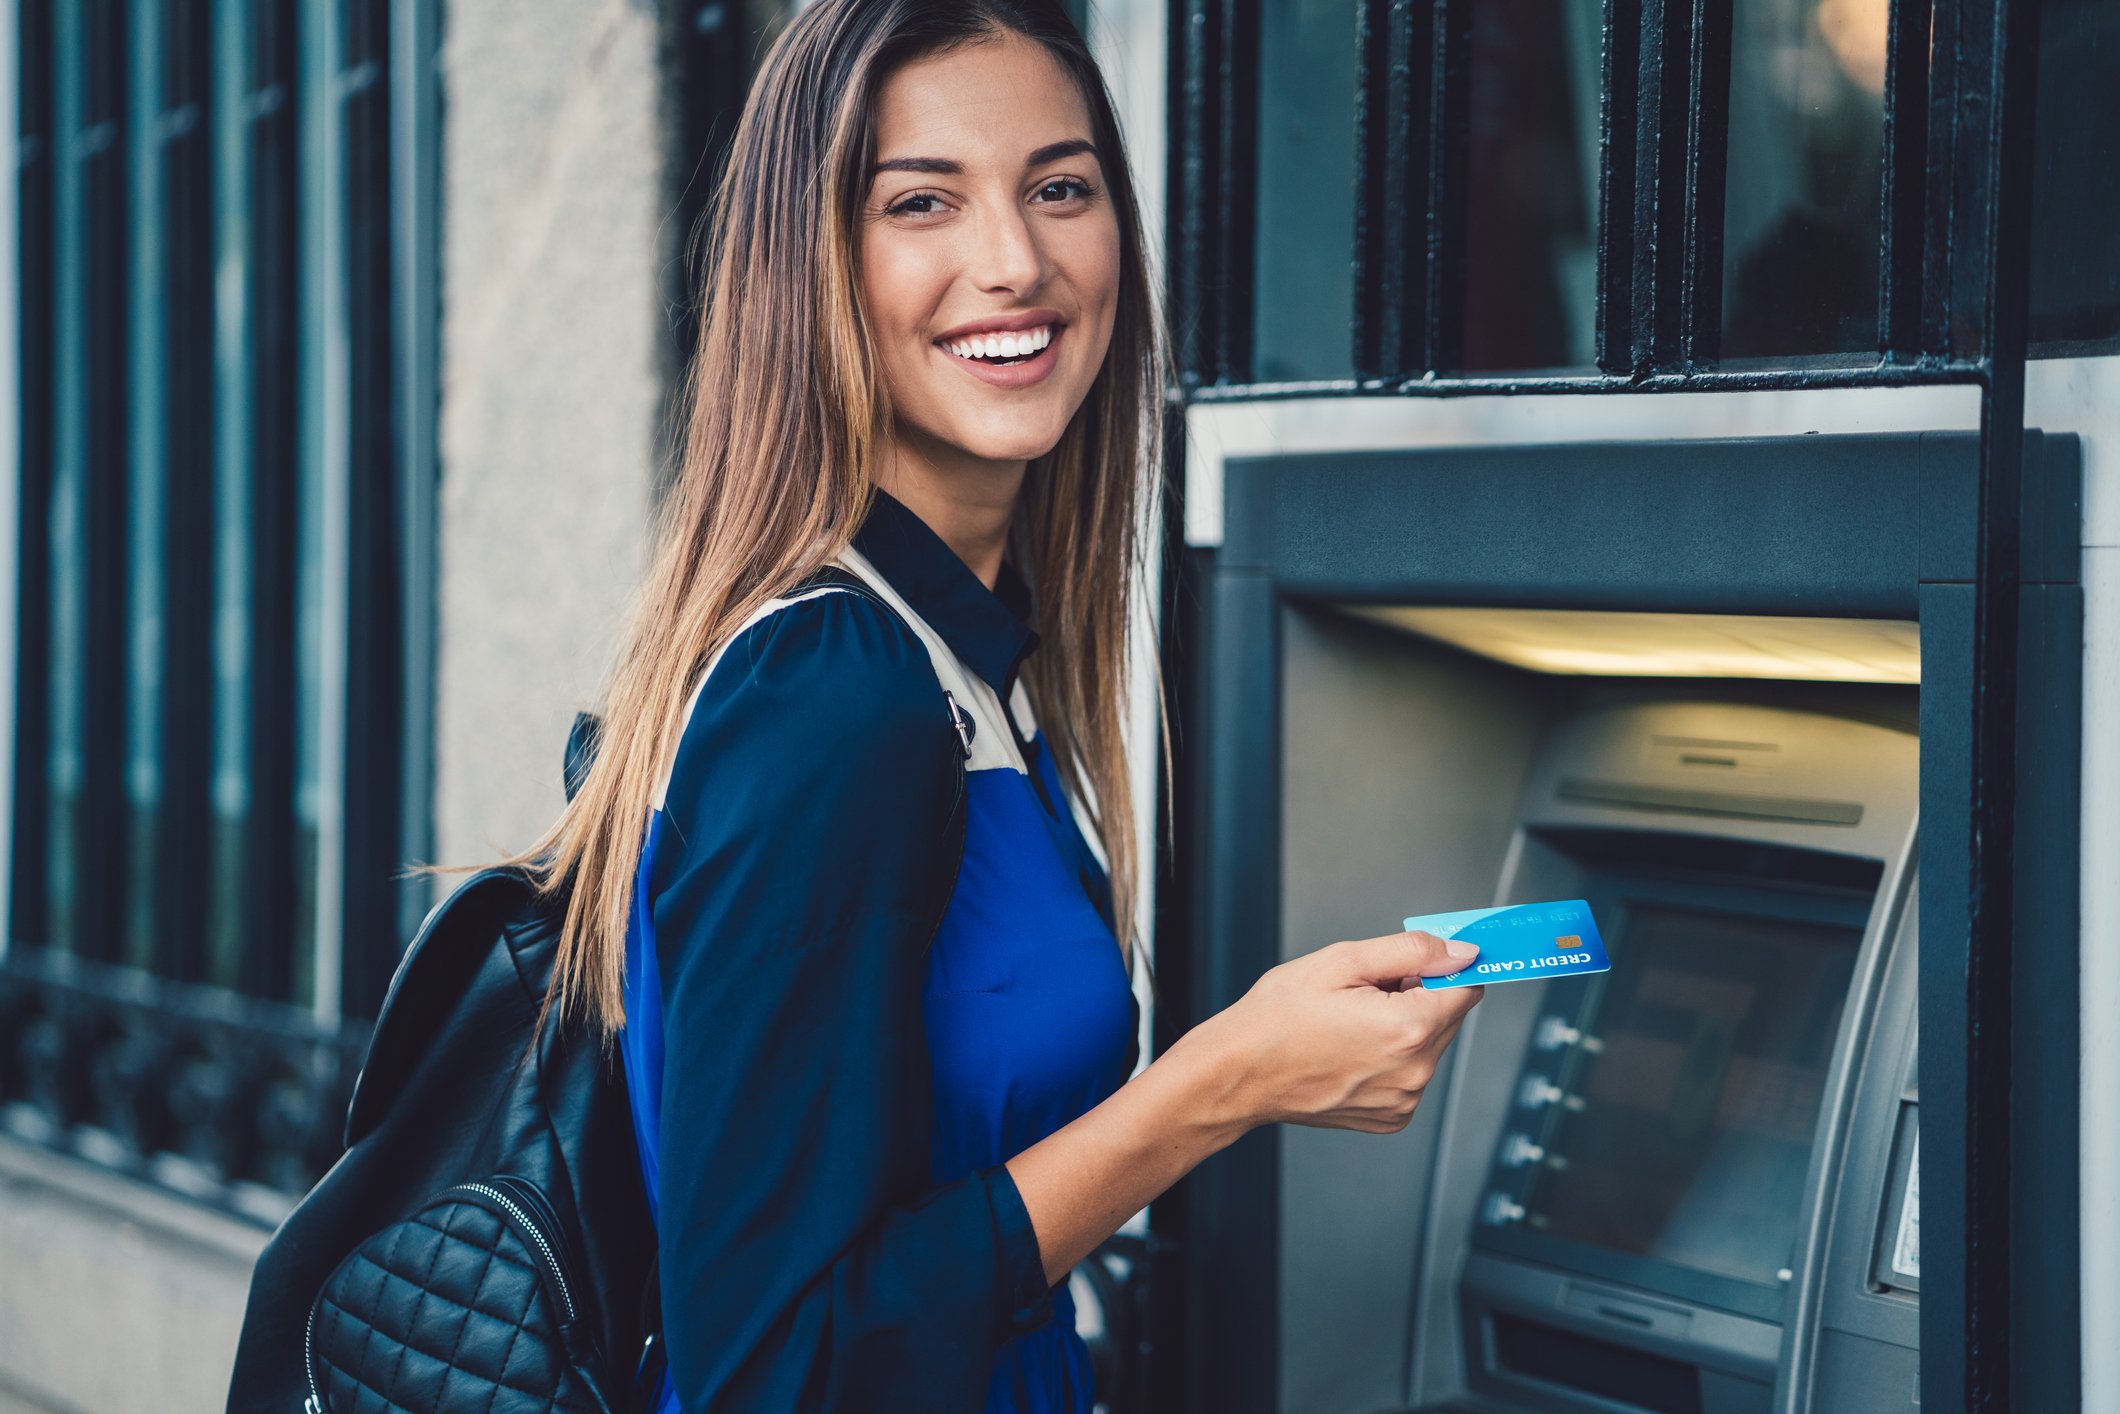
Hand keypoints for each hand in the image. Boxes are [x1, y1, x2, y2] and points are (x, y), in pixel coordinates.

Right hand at [1197, 930, 1485, 1133]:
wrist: (1239, 1072)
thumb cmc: (1276, 1018)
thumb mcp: (1342, 961)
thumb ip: (1412, 951)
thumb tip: (1461, 952)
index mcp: (1408, 1029)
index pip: (1467, 987)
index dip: (1445, 966)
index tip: (1426, 960)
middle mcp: (1414, 1072)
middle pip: (1448, 1016)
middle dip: (1418, 995)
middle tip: (1366, 989)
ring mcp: (1403, 1100)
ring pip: (1428, 1044)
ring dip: (1404, 1026)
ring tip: (1351, 1022)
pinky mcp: (1391, 1117)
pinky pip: (1409, 1073)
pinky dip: (1391, 1057)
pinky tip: (1351, 1049)